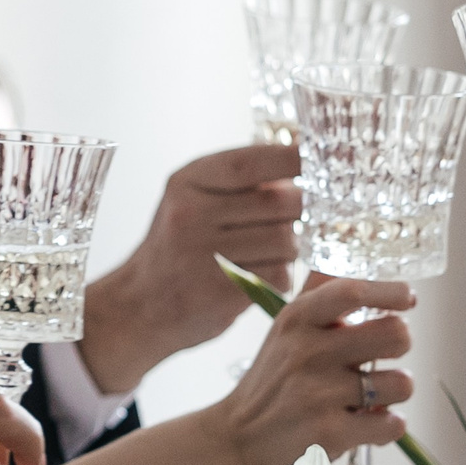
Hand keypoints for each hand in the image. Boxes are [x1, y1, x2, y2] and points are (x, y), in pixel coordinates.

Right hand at [79, 143, 303, 390]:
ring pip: (286, 240)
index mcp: (187, 182)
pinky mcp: (220, 293)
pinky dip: (280, 276)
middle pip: (281, 202)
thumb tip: (310, 157)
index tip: (326, 157)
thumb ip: (243, 179)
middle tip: (294, 217)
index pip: (253, 162)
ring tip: (267, 252)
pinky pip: (279, 275)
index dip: (296, 159)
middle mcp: (190, 215)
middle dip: (300, 209)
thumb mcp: (195, 198)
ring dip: (290, 247)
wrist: (140, 306)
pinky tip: (260, 275)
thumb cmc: (179, 247)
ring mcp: (203, 256)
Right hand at [211, 272, 415, 464]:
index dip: (391, 291)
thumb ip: (319, 292)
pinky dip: (386, 428)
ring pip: (401, 383)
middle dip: (399, 346)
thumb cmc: (272, 381)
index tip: (407, 299)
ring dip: (392, 393)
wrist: (235, 442)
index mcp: (297, 321)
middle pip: (396, 334)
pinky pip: (392, 425)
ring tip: (367, 397)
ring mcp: (317, 395)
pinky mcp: (328, 434)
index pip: (352, 291)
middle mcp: (306, 354)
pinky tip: (364, 425)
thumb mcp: (285, 330)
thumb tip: (352, 242)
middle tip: (383, 356)